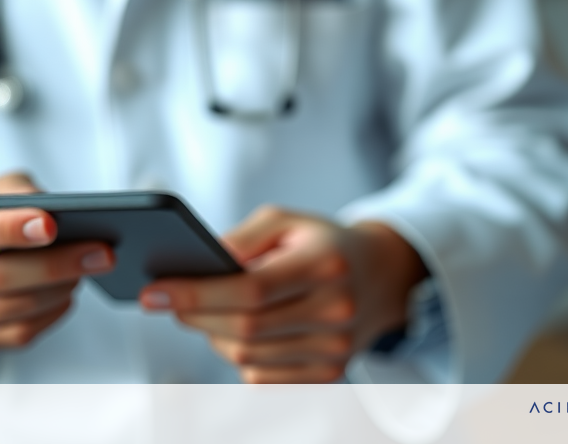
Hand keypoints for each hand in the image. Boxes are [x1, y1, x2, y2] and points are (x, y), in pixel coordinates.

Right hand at [0, 173, 113, 348]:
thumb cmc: (7, 212)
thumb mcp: (10, 191)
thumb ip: (26, 195)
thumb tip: (60, 213)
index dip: (13, 230)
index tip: (50, 225)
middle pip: (3, 277)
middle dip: (57, 265)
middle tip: (105, 252)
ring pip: (19, 306)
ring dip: (62, 286)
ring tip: (93, 264)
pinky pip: (24, 331)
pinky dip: (54, 309)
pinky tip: (68, 290)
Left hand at [140, 206, 427, 382]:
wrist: (381, 276)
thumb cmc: (324, 245)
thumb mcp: (287, 221)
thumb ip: (242, 239)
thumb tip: (200, 268)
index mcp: (327, 264)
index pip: (251, 290)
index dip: (197, 294)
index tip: (155, 292)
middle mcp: (337, 309)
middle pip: (244, 330)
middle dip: (196, 316)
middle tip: (172, 300)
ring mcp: (336, 348)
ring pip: (247, 356)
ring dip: (216, 336)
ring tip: (216, 311)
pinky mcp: (329, 374)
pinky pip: (261, 376)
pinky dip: (242, 356)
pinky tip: (249, 331)